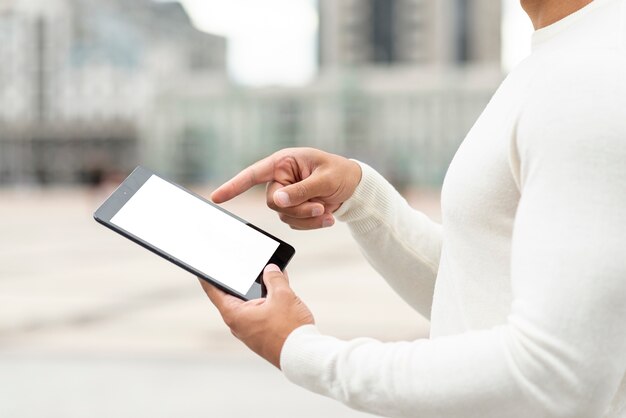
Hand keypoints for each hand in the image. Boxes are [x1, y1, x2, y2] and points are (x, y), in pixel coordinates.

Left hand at [199, 264, 313, 368]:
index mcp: (234, 314)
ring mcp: (249, 333)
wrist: (303, 356)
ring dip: (256, 292)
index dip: (206, 277)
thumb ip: (274, 278)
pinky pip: (258, 315)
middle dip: (238, 281)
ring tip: (266, 276)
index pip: (214, 291)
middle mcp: (238, 325)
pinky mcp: (261, 337)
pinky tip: (276, 294)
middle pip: (232, 297)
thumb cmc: (289, 328)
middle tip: (238, 266)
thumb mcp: (282, 295)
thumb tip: (270, 269)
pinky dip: (264, 303)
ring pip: (248, 306)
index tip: (201, 268)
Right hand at [211, 147, 361, 229]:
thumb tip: (278, 200)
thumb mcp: (324, 180)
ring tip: (326, 211)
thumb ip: (301, 190)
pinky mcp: (293, 209)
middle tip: (318, 207)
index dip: (234, 185)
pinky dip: (311, 223)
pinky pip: (294, 223)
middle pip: (273, 202)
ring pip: (284, 216)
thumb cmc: (340, 174)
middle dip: (297, 209)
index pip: (253, 174)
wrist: (354, 187)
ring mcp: (286, 194)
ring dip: (306, 217)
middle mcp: (281, 178)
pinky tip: (327, 217)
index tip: (217, 198)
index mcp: (284, 163)